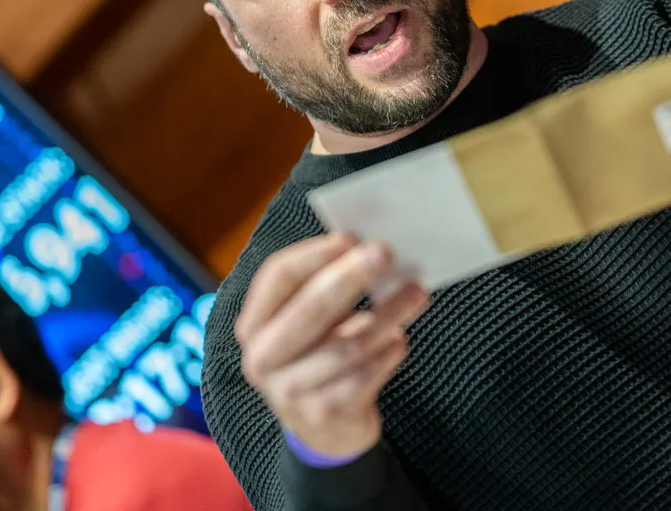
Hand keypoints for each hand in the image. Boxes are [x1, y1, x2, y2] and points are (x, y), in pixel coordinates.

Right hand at [235, 234, 428, 457]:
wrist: (324, 432)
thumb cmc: (320, 358)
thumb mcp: (310, 326)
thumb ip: (327, 289)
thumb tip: (370, 248)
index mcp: (254, 325)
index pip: (278, 276)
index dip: (315, 254)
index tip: (351, 238)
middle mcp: (262, 358)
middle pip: (310, 307)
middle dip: (352, 276)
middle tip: (386, 253)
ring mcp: (290, 391)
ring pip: (348, 343)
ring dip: (388, 313)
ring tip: (416, 293)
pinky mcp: (324, 414)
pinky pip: (366, 374)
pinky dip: (388, 352)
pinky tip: (399, 340)